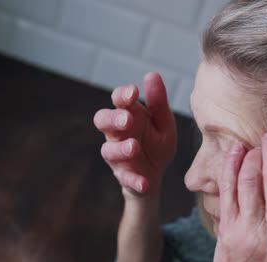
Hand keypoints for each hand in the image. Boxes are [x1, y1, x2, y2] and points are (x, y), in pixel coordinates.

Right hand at [94, 73, 176, 198]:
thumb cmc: (156, 143)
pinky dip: (133, 181)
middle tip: (127, 119)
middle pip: (103, 121)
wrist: (156, 175)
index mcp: (128, 116)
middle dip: (113, 119)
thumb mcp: (164, 123)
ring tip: (134, 147)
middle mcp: (117, 134)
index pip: (118, 101)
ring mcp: (117, 156)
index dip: (122, 95)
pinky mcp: (124, 177)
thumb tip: (152, 74)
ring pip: (109, 150)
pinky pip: (125, 179)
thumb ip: (158, 103)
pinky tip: (143, 182)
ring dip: (121, 149)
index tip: (133, 92)